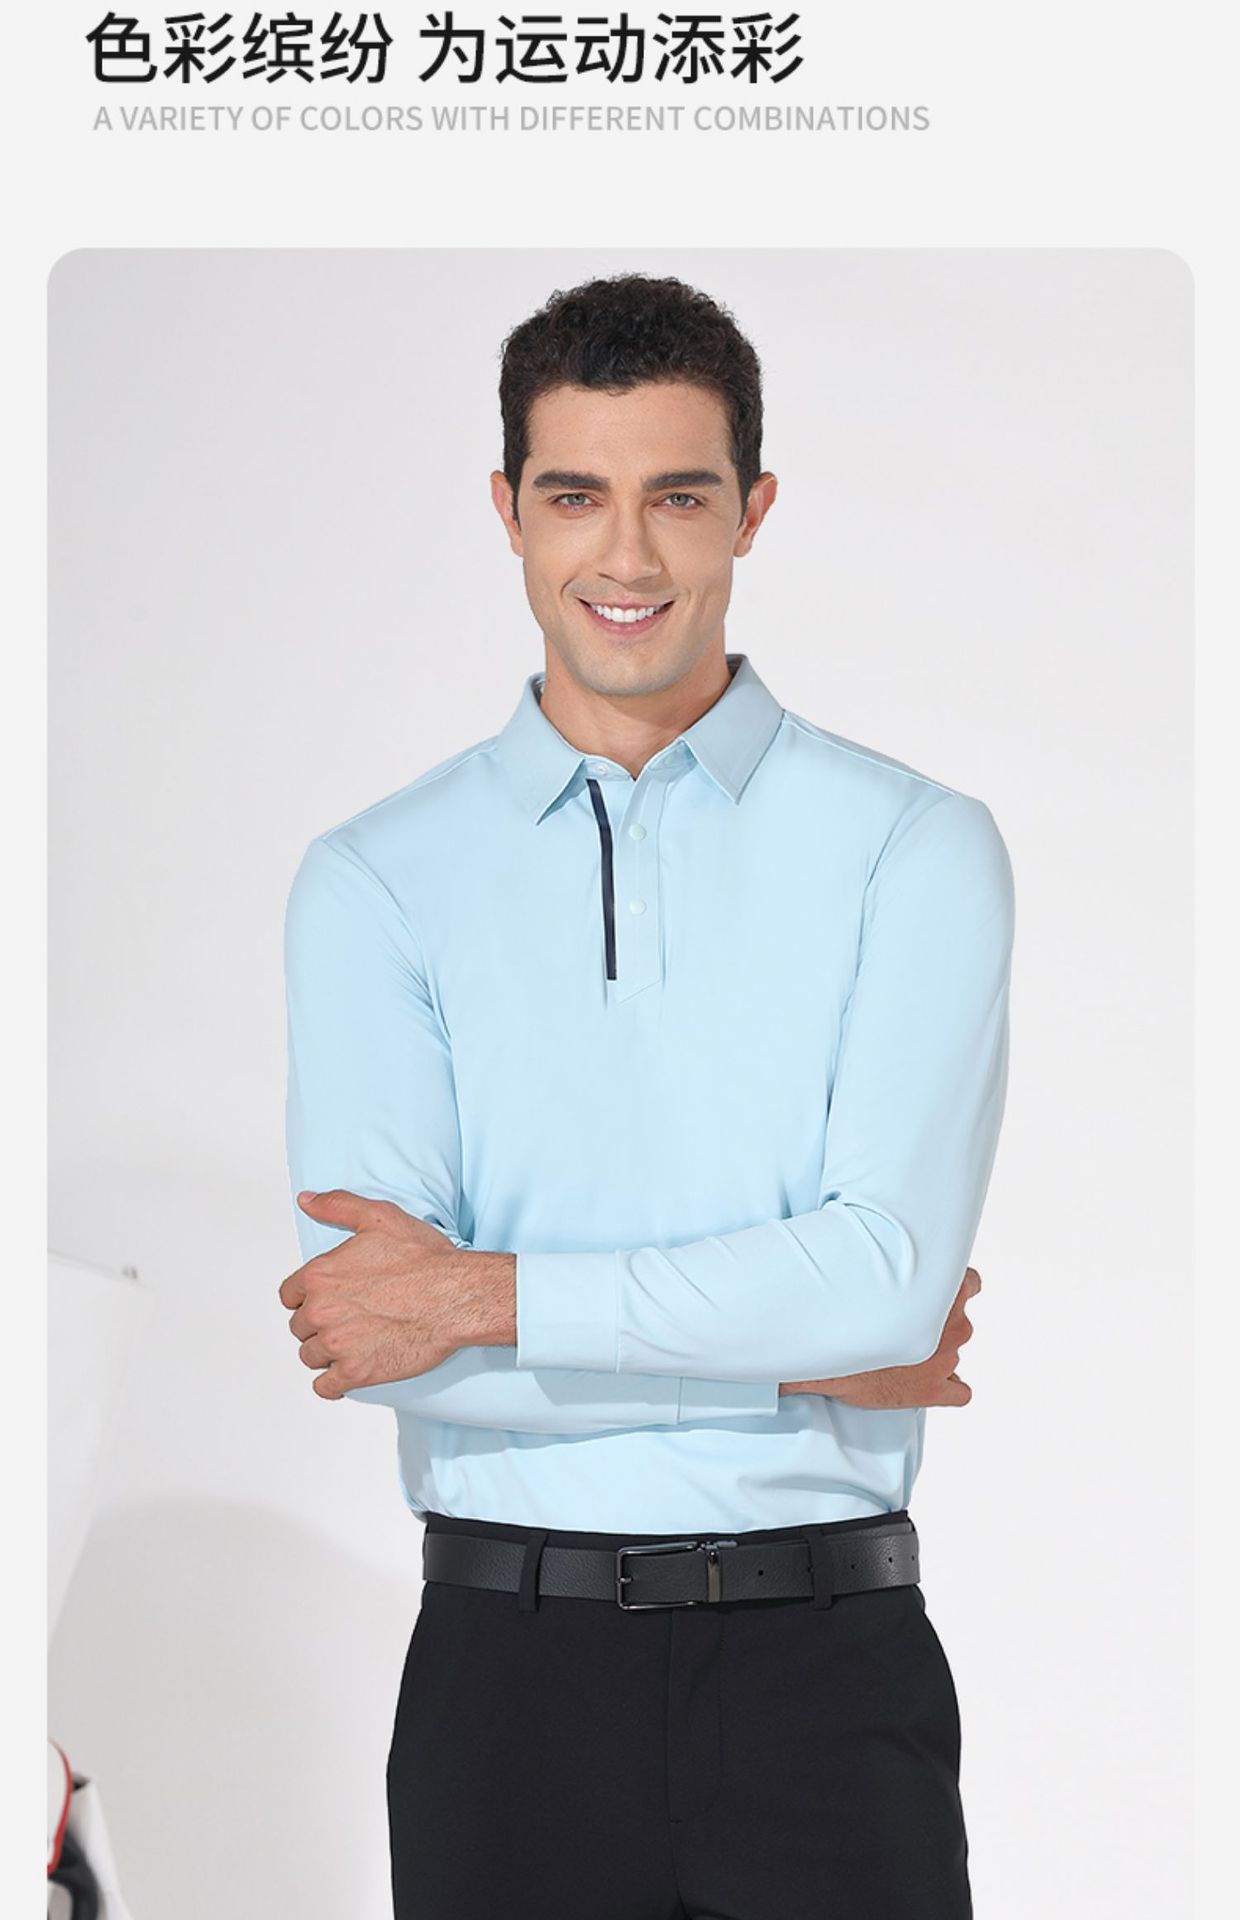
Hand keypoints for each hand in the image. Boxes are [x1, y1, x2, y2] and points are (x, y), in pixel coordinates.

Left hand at [279, 1190, 470, 1399]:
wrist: (457, 1296)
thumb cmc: (424, 1259)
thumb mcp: (379, 1217)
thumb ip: (337, 1206)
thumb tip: (306, 1201)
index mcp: (320, 1276)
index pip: (289, 1296)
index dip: (307, 1298)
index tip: (327, 1301)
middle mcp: (321, 1311)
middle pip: (299, 1328)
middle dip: (318, 1325)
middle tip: (346, 1320)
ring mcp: (337, 1345)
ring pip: (310, 1357)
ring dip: (326, 1353)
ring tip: (351, 1344)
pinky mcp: (356, 1373)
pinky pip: (326, 1388)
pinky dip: (333, 1383)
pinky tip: (348, 1373)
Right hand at [779, 1267, 981, 1408]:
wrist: (828, 1354)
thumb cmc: (845, 1311)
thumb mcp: (877, 1275)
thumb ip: (904, 1273)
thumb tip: (900, 1268)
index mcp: (945, 1291)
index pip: (972, 1282)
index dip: (954, 1290)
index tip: (937, 1296)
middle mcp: (955, 1325)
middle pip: (959, 1322)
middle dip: (938, 1327)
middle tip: (905, 1329)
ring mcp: (948, 1359)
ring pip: (952, 1355)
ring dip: (933, 1356)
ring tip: (899, 1357)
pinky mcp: (937, 1390)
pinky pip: (959, 1392)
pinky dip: (944, 1387)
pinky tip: (921, 1383)